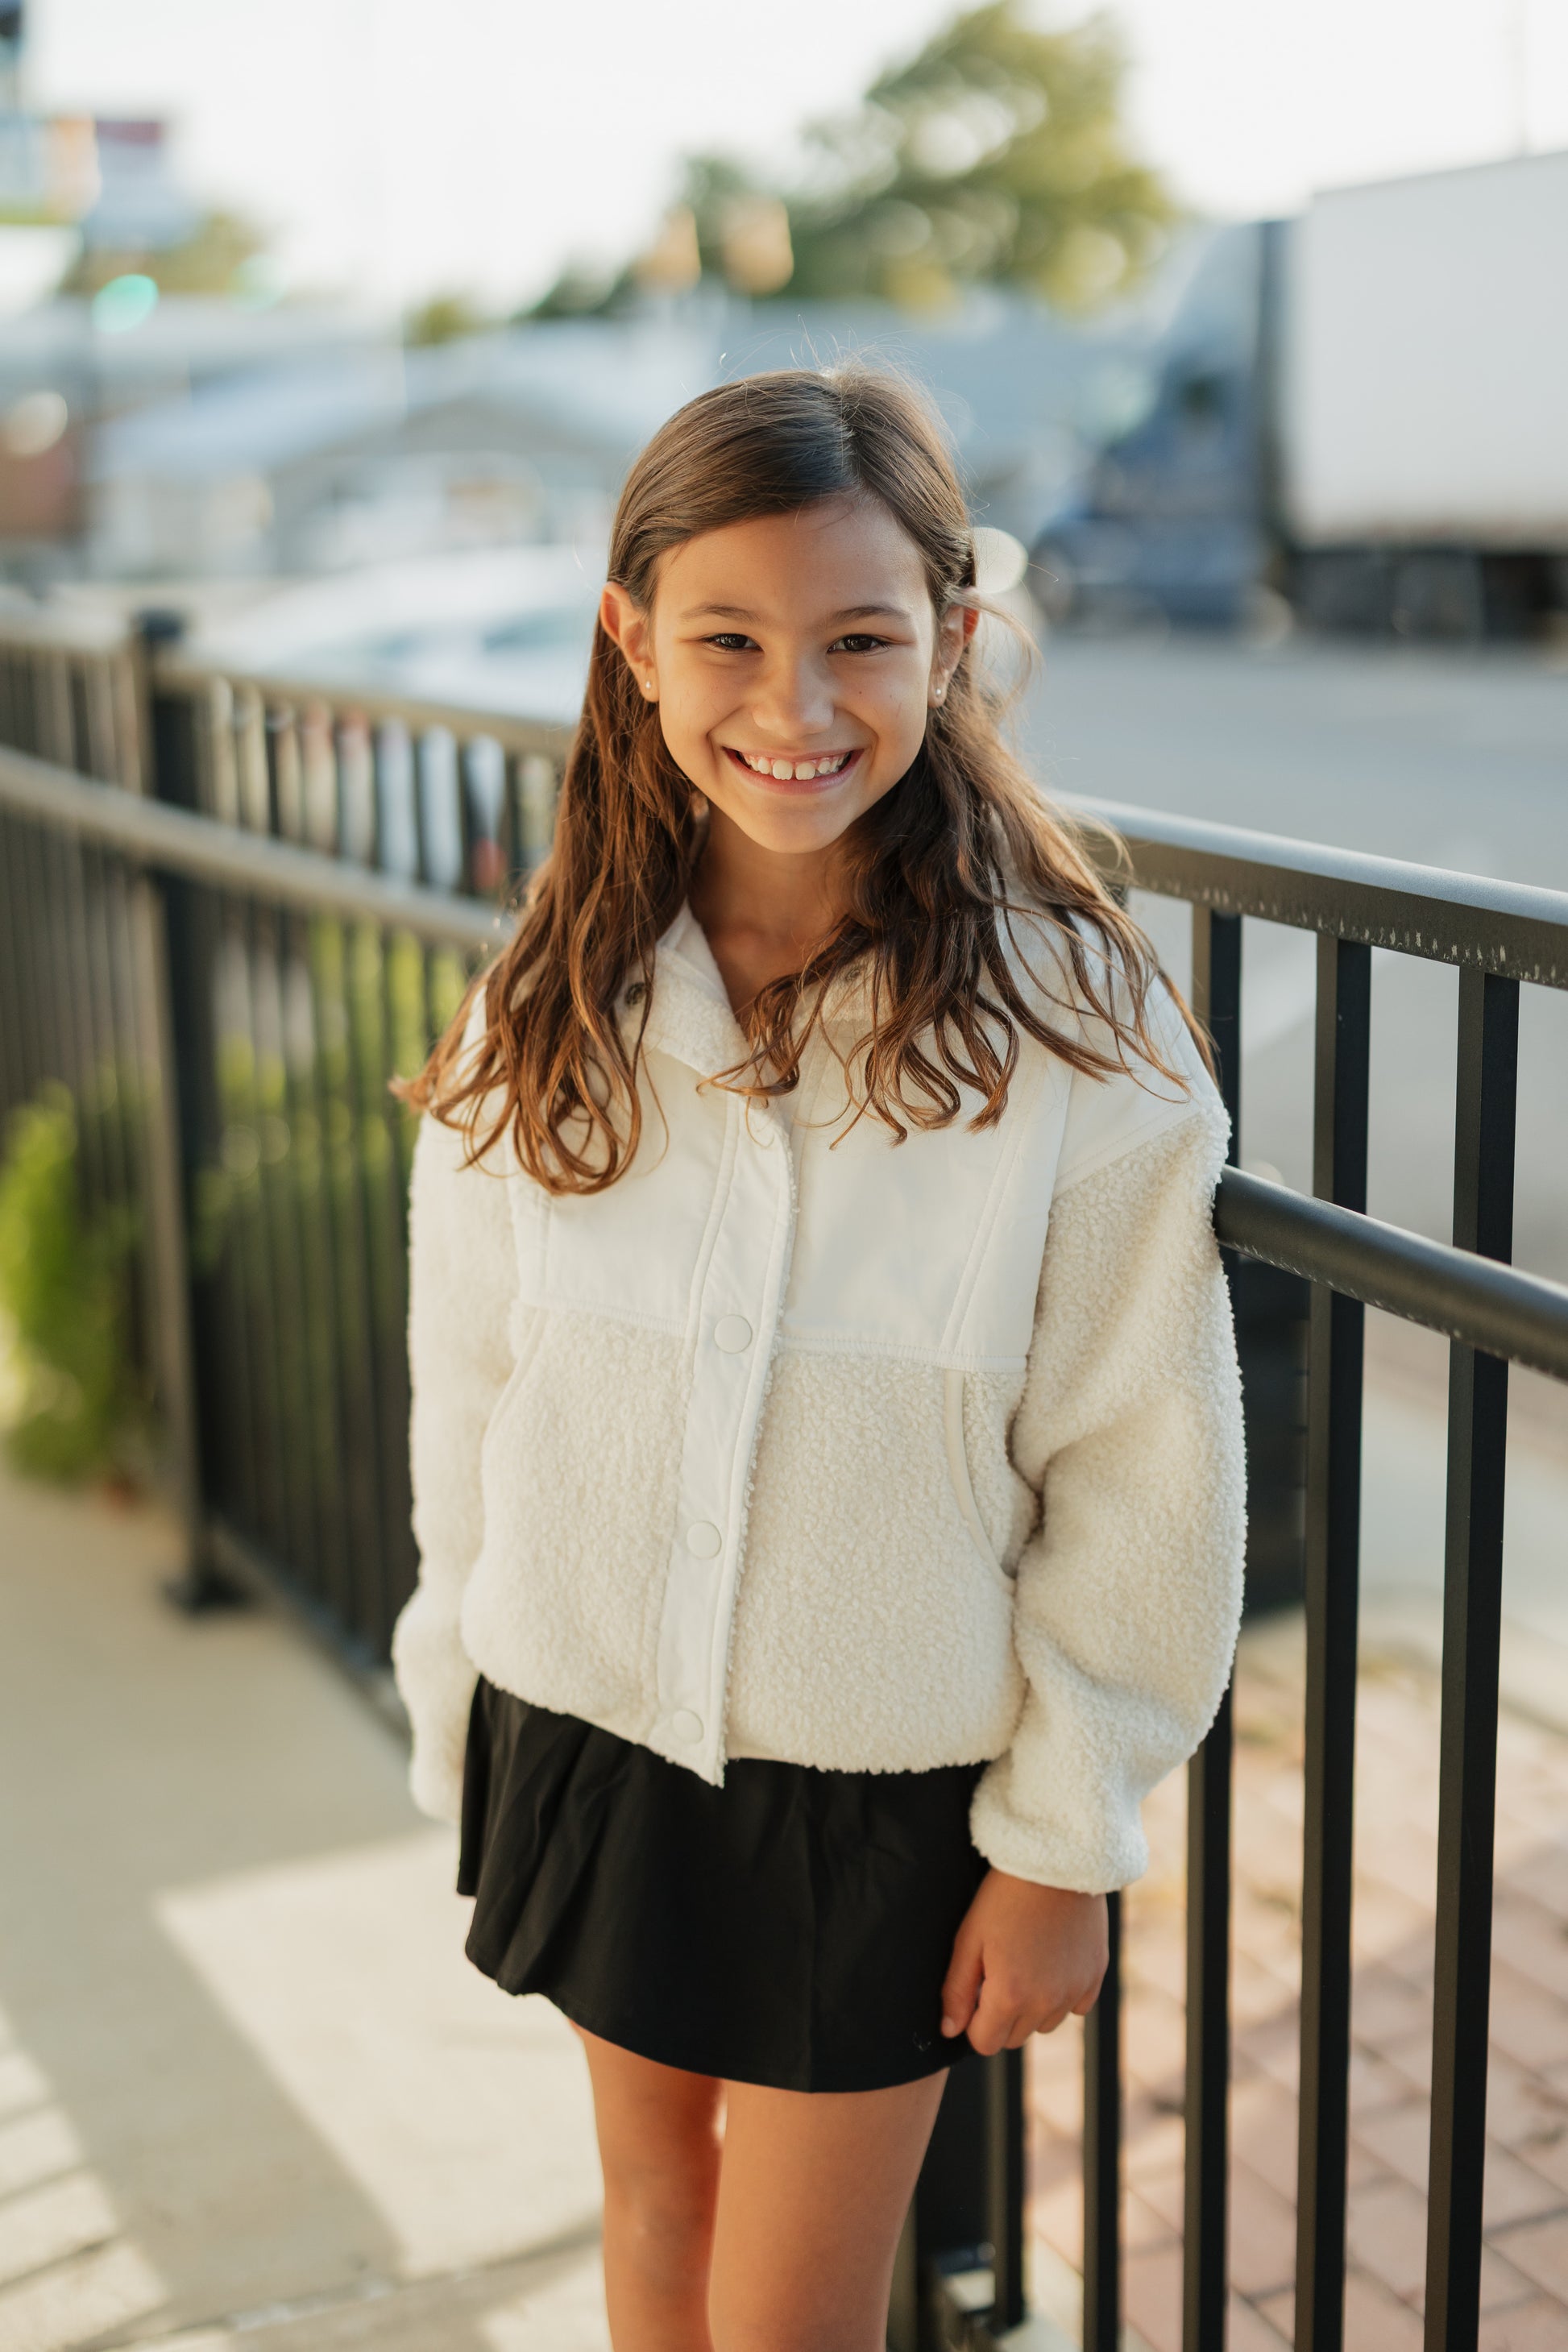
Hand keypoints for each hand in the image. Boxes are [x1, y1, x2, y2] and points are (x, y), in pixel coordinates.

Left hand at [940, 1870, 1108, 2054]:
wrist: (1056, 1862)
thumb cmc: (1004, 1897)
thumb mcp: (969, 1938)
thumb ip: (956, 1990)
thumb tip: (950, 2030)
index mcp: (1009, 1996)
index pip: (985, 2043)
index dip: (973, 2022)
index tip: (974, 1993)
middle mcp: (1045, 2002)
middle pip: (1014, 2038)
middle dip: (1000, 2015)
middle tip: (997, 1972)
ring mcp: (1074, 1992)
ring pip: (1045, 2024)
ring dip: (1032, 2007)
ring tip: (1025, 1963)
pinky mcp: (1095, 1977)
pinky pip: (1076, 2007)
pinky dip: (1062, 1995)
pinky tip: (1052, 1962)